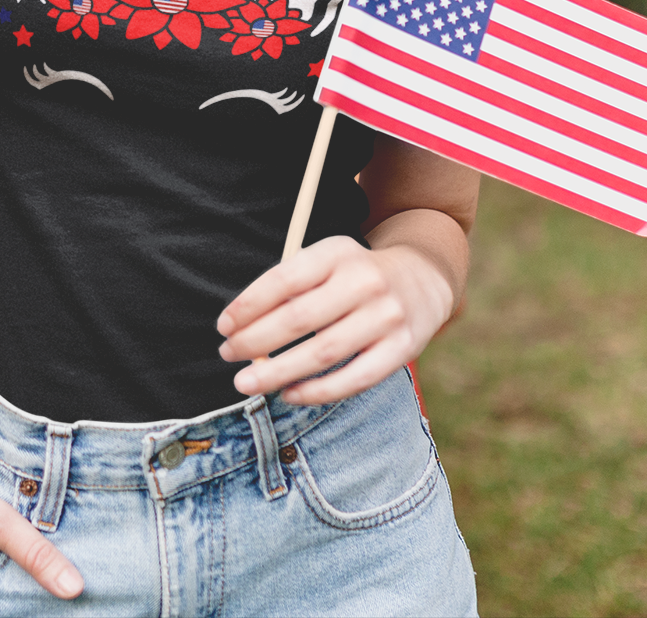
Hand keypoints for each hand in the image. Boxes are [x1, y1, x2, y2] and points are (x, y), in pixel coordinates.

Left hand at [216, 234, 453, 405]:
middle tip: (227, 355)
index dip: (248, 305)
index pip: (284, 279)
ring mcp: (386, 316)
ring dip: (277, 372)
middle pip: (299, 318)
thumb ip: (291, 284)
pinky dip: (316, 392)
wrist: (423, 280)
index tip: (223, 327)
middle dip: (255, 341)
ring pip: (323, 353)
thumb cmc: (354, 275)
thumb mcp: (326, 261)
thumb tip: (240, 326)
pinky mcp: (402, 349)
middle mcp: (365, 281)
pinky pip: (354, 379)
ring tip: (246, 383)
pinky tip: (288, 394)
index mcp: (338, 252)